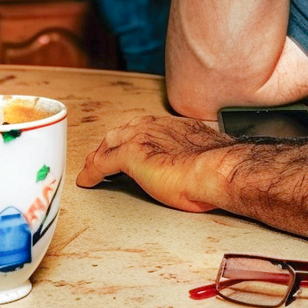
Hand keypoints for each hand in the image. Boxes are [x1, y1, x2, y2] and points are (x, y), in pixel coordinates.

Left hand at [76, 115, 233, 211]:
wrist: (219, 169)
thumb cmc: (219, 169)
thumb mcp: (204, 158)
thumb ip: (195, 159)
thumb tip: (199, 172)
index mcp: (174, 126)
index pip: (142, 129)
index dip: (130, 141)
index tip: (126, 151)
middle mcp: (155, 126)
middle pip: (121, 132)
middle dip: (109, 146)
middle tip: (100, 161)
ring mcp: (141, 138)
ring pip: (108, 143)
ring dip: (98, 157)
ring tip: (91, 171)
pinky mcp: (130, 154)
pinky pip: (102, 163)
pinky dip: (92, 172)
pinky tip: (87, 182)